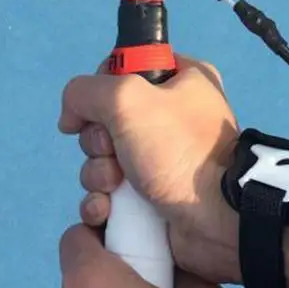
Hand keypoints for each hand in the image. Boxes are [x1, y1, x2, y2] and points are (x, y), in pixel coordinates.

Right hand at [58, 57, 241, 282]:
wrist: (217, 218)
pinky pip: (110, 193)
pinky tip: (107, 210)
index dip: (102, 89)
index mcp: (182, 79)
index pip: (124, 69)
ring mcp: (162, 158)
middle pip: (105, 118)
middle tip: (114, 153)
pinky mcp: (152, 196)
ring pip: (102, 158)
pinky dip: (102, 201)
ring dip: (97, 173)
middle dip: (98, 140)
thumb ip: (86, 91)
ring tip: (114, 186)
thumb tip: (71, 116)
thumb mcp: (127, 98)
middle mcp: (173, 115)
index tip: (100, 109)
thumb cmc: (178, 147)